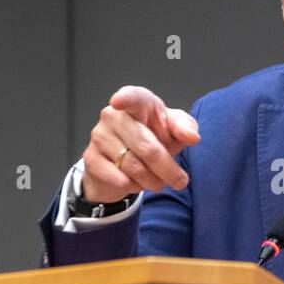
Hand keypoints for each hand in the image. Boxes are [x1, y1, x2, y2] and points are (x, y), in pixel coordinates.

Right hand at [81, 86, 200, 203]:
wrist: (125, 161)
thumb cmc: (154, 137)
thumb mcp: (174, 130)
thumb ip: (186, 128)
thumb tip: (192, 137)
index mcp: (138, 103)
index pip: (131, 97)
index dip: (125, 98)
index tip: (118, 101)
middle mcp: (114, 116)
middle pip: (146, 148)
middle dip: (167, 169)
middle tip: (180, 182)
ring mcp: (99, 136)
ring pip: (133, 167)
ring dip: (153, 181)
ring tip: (159, 182)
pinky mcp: (91, 158)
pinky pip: (118, 179)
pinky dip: (134, 186)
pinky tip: (137, 183)